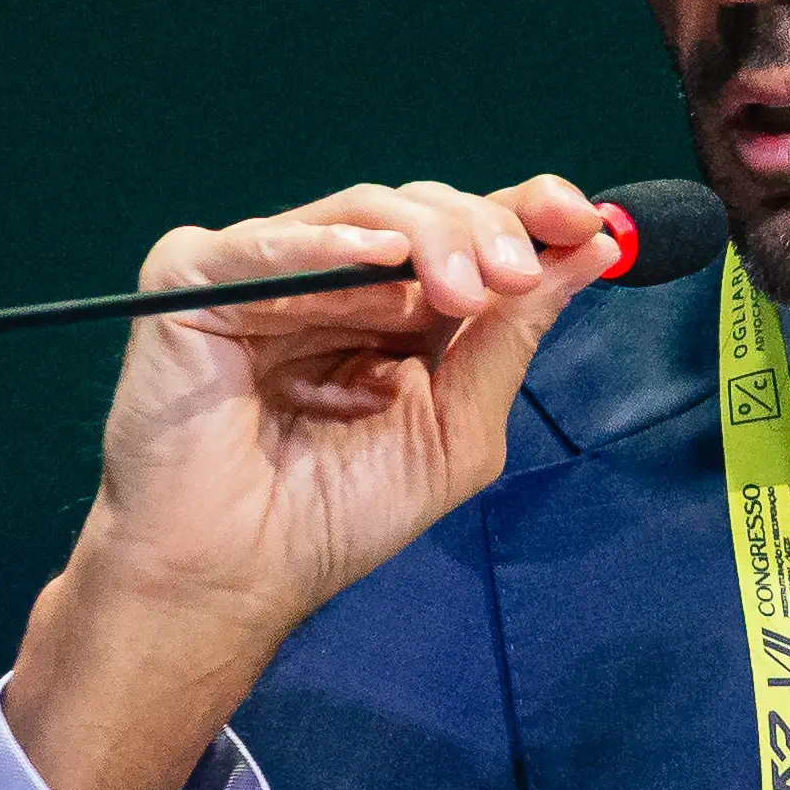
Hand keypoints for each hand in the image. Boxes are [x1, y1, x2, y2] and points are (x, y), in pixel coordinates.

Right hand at [0, 175, 625, 789]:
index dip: (525, 212)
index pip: (465, 233)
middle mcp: (331, 279)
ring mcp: (261, 273)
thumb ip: (512, 337)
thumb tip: (596, 246)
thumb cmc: (335, 516)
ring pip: (358, 213)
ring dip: (426, 242)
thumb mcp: (455, 427)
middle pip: (421, 211)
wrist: (234, 578)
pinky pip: (263, 243)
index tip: (583, 218)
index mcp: (393, 309)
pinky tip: (378, 261)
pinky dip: (324, 248)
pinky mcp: (192, 280)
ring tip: (462, 293)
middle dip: (482, 233)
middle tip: (512, 277)